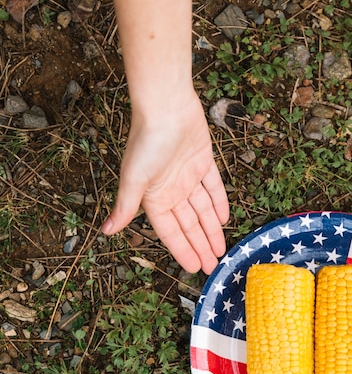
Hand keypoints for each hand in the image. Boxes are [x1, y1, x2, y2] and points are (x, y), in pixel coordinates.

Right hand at [101, 92, 228, 273]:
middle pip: (190, 225)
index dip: (183, 250)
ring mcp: (188, 176)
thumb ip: (125, 207)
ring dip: (212, 230)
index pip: (170, 231)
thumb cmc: (147, 142)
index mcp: (154, 197)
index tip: (194, 268)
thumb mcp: (134, 180)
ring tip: (221, 250)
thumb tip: (106, 231)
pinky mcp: (203, 161)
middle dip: (201, 246)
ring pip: (203, 210)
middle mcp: (171, 189)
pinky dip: (219, 203)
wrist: (166, 105)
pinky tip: (224, 219)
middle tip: (213, 266)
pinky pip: (214, 188)